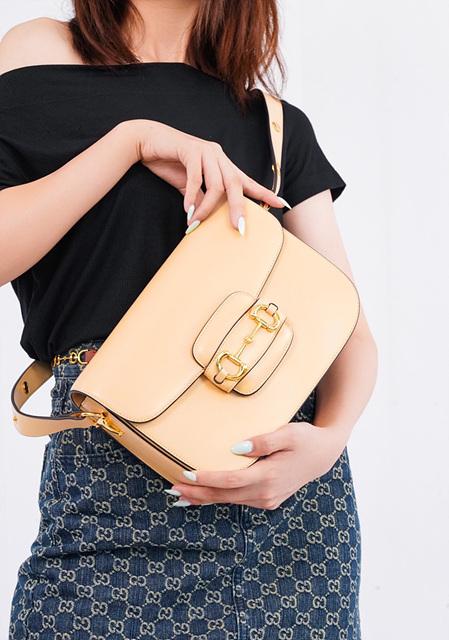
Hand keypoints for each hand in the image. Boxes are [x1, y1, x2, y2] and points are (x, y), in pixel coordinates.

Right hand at [122, 119, 287, 230]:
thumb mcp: (189, 186)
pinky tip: (186, 210)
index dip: (264, 193)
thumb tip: (207, 216)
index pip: (247, 181)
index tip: (280, 204)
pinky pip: (196, 178)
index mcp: (222, 164)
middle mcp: (219, 155)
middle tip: (239, 229)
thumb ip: (201, 198)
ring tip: (195, 224)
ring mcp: (206, 151)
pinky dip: (191, 196)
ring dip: (206, 208)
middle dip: (239, 208)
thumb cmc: (169, 162)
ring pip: (216, 184)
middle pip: (236, 185)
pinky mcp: (190, 150)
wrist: (146, 141)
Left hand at [166, 421, 347, 508]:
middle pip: (224, 496)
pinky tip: (204, 496)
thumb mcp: (288, 433)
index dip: (207, 478)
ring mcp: (267, 500)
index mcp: (269, 477)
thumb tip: (236, 448)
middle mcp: (266, 494)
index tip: (186, 473)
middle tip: (172, 490)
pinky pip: (237, 501)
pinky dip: (219, 498)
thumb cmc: (305, 439)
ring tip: (180, 495)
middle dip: (197, 493)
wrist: (325, 454)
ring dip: (204, 498)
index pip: (230, 480)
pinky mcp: (268, 500)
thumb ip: (262, 441)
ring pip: (229, 501)